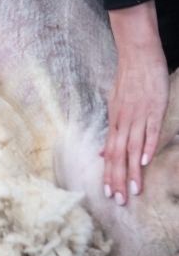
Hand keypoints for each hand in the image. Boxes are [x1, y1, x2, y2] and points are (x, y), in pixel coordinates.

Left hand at [102, 0, 168, 204]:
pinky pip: (150, 130)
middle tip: (119, 201)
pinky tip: (146, 161)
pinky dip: (147, 145)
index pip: (110, 153)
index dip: (109, 174)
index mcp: (115, 121)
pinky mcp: (154, 108)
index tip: (108, 194)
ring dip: (133, 170)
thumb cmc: (128, 81)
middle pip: (119, 155)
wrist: (138, 54)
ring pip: (133, 147)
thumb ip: (111, 132)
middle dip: (118, 179)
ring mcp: (139, 115)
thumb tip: (101, 154)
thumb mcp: (114, 106)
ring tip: (134, 190)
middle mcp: (124, 120)